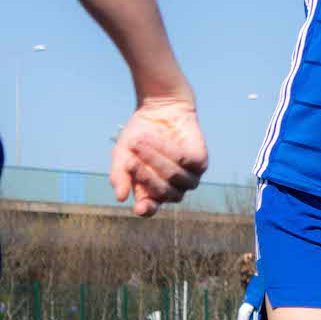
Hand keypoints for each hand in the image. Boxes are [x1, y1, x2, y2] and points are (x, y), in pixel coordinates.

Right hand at [108, 96, 206, 216]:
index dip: (146, 210)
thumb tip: (120, 197)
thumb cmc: (139, 136)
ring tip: (141, 140)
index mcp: (153, 192)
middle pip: (164, 192)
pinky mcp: (200, 162)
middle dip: (146, 175)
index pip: (151, 208)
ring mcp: (189, 177)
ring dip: (156, 160)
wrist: (159, 109)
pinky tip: (159, 138)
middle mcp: (173, 188)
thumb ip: (119, 174)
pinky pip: (186, 161)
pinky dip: (169, 150)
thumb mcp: (122, 154)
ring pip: (175, 177)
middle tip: (132, 158)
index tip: (138, 208)